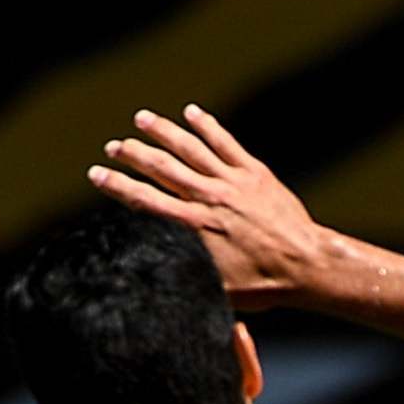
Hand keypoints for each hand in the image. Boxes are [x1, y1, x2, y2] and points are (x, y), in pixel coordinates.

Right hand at [88, 105, 322, 310]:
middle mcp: (209, 199)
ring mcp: (232, 182)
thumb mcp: (217, 290)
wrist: (306, 265)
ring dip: (164, 131)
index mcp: (195, 228)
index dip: (117, 186)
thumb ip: (187, 277)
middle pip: (162, 168)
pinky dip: (207, 126)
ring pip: (191, 148)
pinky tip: (191, 112)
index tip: (97, 175)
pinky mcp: (255, 173)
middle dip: (134, 154)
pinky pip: (226, 143)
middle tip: (114, 147)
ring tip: (142, 119)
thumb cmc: (264, 285)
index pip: (145, 201)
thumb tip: (154, 276)